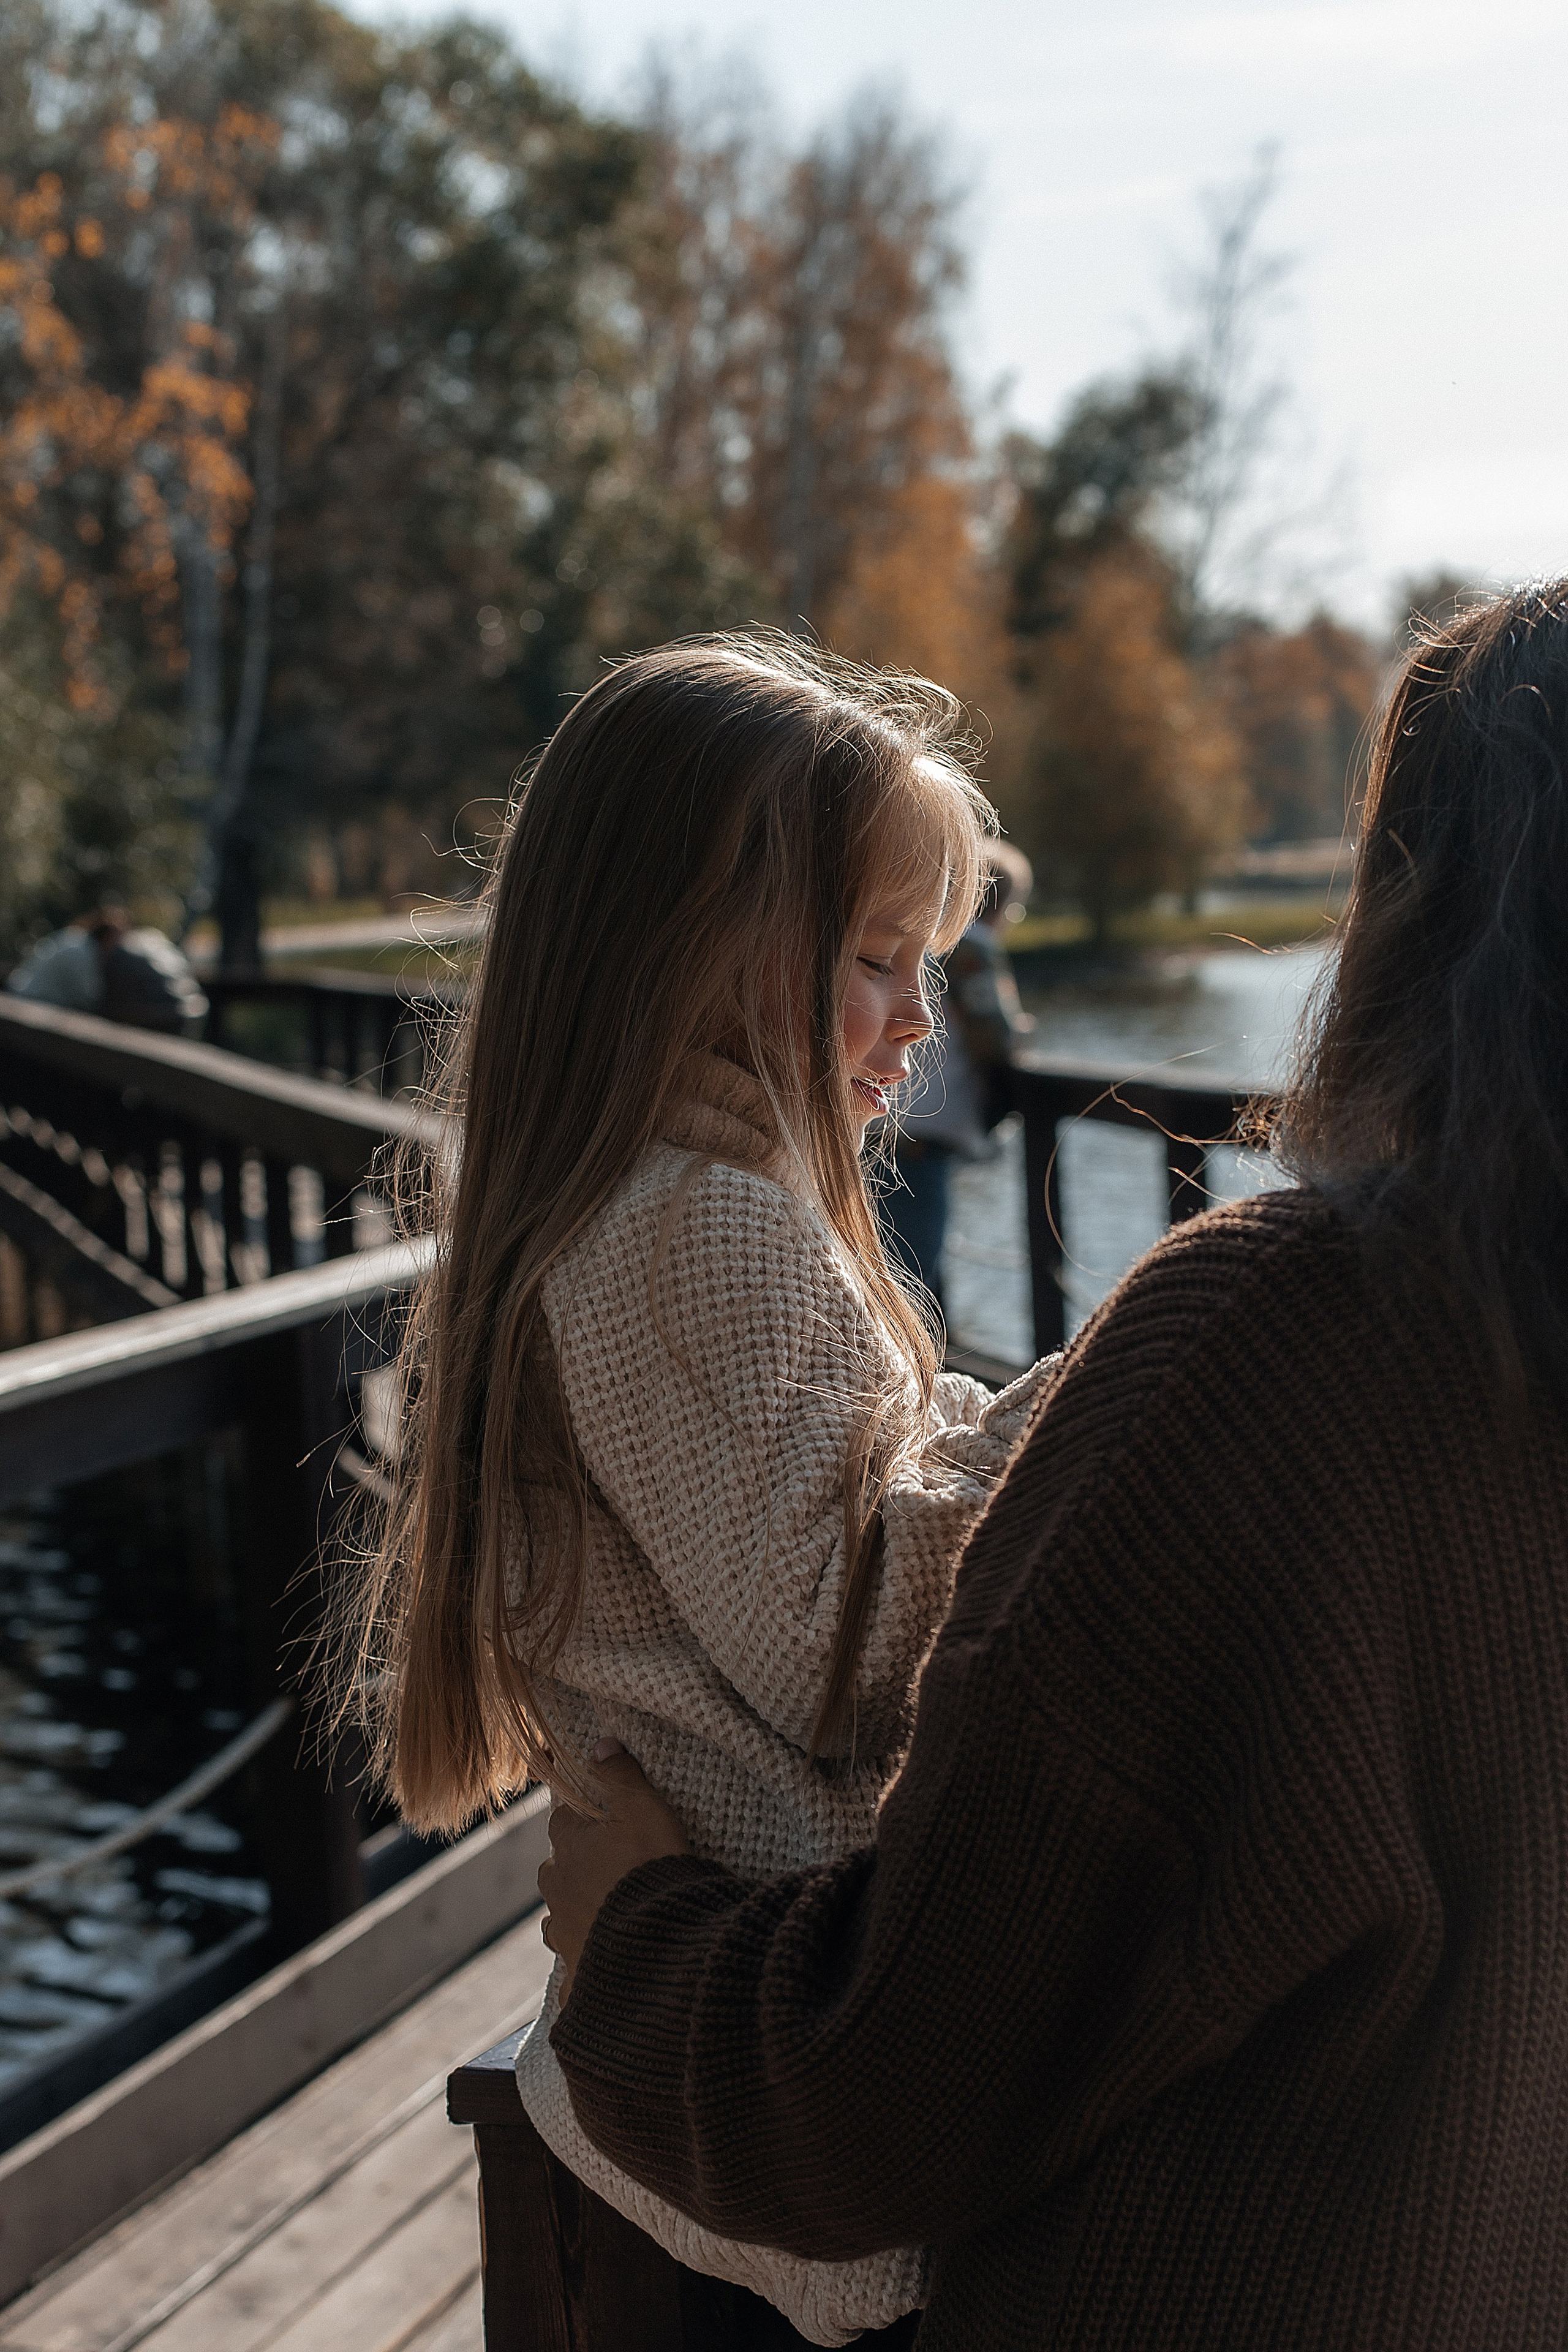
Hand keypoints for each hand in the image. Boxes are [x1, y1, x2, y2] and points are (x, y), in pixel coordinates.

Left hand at [538, 1740, 690, 1983]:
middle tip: (607, 1868)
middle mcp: (557, 1889)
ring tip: (605, 1914)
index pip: (562, 1821)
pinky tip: (601, 1969)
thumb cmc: (650, 1866)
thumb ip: (621, 1774)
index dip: (578, 1818)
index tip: (594, 1818)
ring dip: (575, 1912)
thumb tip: (600, 1743)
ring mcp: (565, 1932)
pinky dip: (585, 1966)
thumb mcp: (644, 1808)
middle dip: (573, 1868)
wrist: (658, 1942)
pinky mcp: (579, 1971)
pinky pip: (575, 1970)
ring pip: (559, 1917)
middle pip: (555, 1871)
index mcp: (568, 1846)